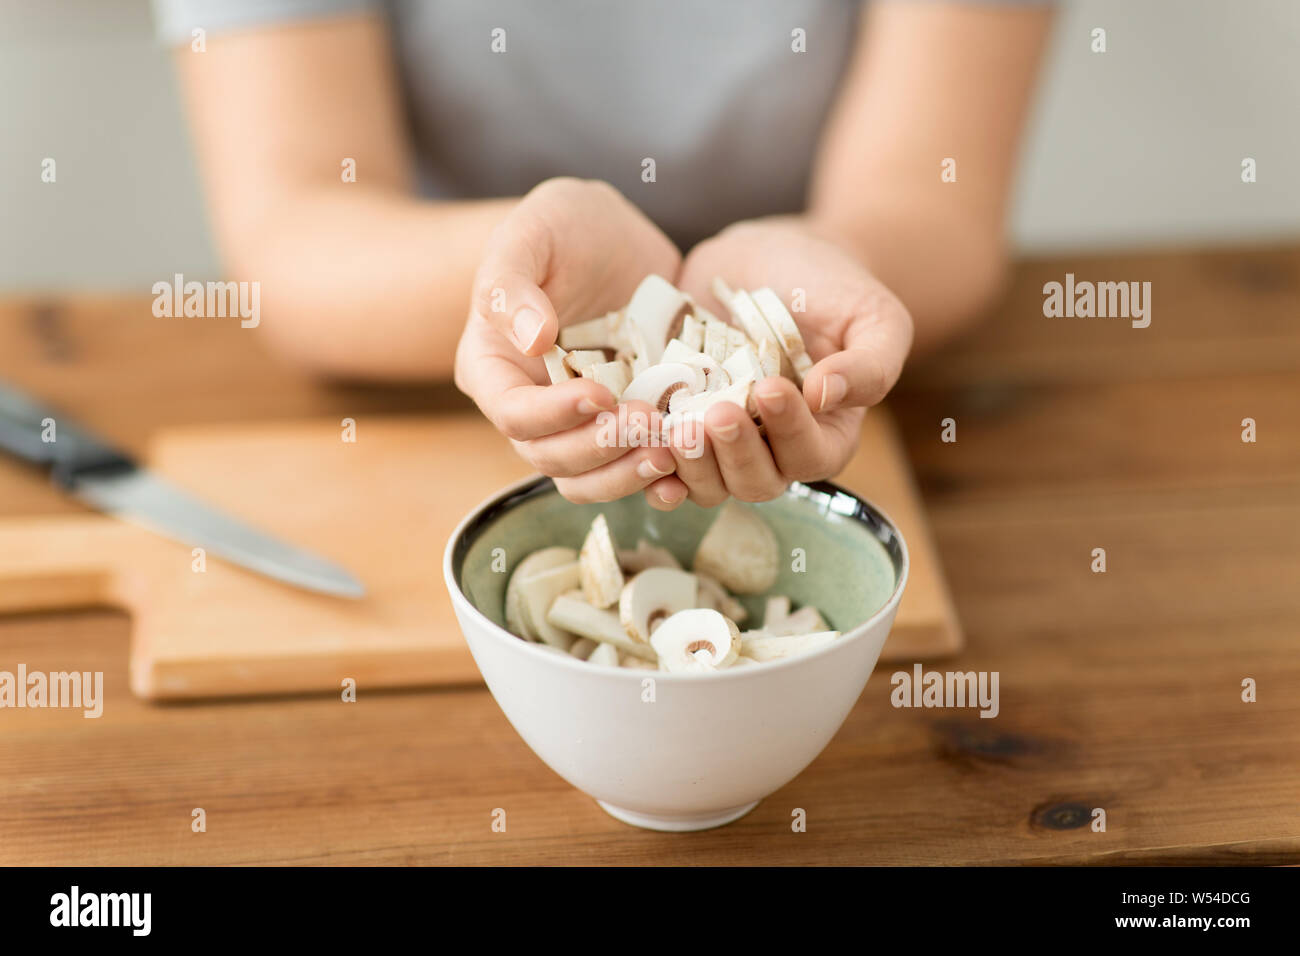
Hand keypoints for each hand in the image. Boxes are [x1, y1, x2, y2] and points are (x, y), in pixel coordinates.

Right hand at [455, 178, 689, 503]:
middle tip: (649, 422)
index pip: (512, 412)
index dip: (552, 415)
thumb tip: (532, 340)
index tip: (598, 393)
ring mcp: (578, 423)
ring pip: (589, 477)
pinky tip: (689, 465)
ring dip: (627, 474)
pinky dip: (657, 476)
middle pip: (551, 456)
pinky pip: (631, 467)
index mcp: (493, 367)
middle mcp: (530, 406)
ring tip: (670, 451)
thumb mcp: (531, 232)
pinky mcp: (622, 424)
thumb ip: (514, 283)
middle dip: (599, 448)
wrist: (612, 236)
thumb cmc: (559, 227)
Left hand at [649, 218, 913, 506]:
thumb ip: (870, 363)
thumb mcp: (872, 316)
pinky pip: (661, 462)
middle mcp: (772, 448)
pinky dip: (647, 461)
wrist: (768, 256)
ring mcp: (720, 439)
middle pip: (755, 481)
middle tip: (714, 414)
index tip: (771, 388)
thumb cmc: (832, 287)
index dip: (791, 433)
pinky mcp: (676, 420)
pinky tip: (637, 440)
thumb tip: (828, 396)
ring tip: (675, 425)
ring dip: (689, 464)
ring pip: (706, 482)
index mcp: (825, 433)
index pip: (811, 456)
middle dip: (734, 453)